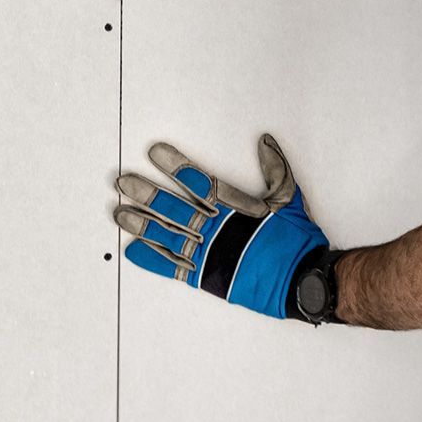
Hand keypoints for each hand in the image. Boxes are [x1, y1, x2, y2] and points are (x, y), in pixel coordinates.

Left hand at [113, 133, 328, 319]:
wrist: (301, 278)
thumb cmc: (296, 240)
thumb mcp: (290, 199)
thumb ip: (276, 169)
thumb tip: (265, 142)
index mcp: (237, 209)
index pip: (199, 182)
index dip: (176, 166)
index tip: (155, 154)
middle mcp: (218, 230)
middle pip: (175, 208)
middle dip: (147, 194)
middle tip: (124, 183)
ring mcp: (210, 254)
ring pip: (167, 236)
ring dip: (142, 224)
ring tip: (120, 213)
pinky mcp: (207, 276)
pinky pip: (173, 267)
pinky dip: (152, 259)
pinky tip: (134, 250)